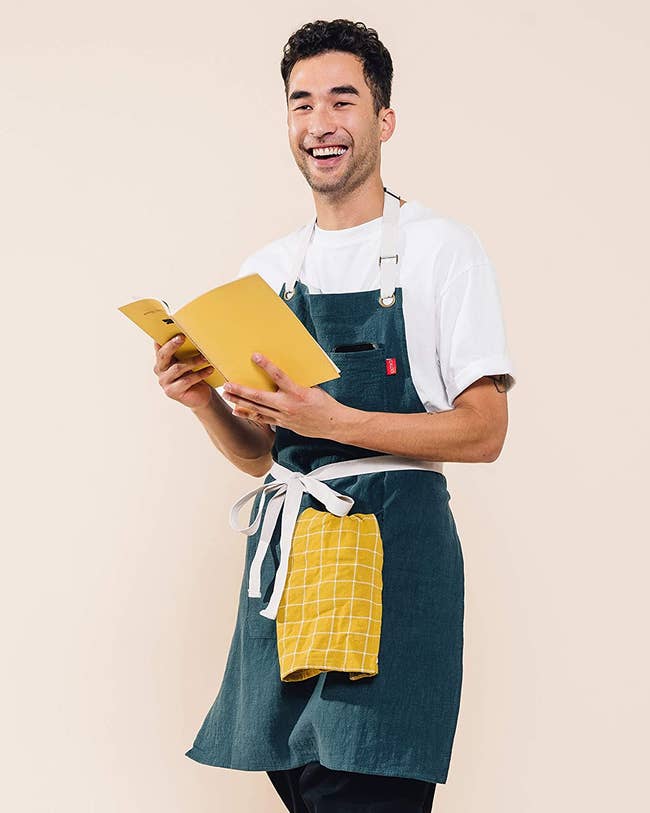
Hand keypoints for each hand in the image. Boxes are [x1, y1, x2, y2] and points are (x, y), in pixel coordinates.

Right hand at [153, 334, 214, 409]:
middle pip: (164, 356)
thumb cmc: (193, 375)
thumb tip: (188, 332)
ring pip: (177, 368)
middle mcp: (160, 371)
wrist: (199, 396)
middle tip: (183, 337)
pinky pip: (187, 380)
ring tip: (206, 357)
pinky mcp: (172, 392)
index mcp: (161, 361)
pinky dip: (200, 374)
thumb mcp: (187, 361)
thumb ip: (183, 351)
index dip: (165, 340)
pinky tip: (209, 370)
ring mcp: (165, 382)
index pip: (160, 348)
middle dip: (173, 345)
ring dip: (193, 361)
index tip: (174, 332)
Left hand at [221, 352, 347, 437]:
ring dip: (240, 402)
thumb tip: (280, 374)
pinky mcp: (283, 424)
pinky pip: (262, 419)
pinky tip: (237, 410)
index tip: (255, 356)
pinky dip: (249, 414)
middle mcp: (287, 405)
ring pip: (256, 409)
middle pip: (259, 397)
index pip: (279, 376)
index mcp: (297, 392)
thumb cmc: (324, 404)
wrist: (333, 424)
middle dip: (240, 390)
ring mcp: (283, 417)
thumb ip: (295, 382)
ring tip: (227, 395)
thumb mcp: (312, 388)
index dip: (266, 365)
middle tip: (226, 384)